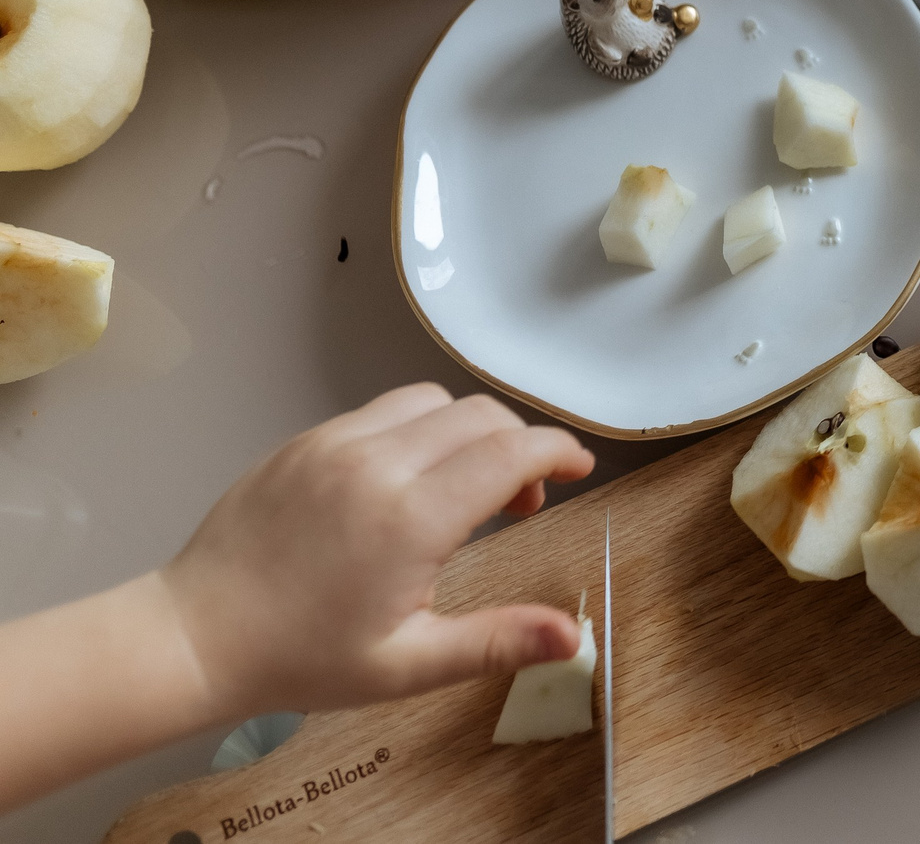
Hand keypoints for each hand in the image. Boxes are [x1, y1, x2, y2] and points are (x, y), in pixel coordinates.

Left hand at [160, 383, 594, 717]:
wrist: (195, 636)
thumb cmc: (299, 656)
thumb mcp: (407, 664)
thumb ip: (497, 642)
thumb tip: (572, 637)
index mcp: (410, 519)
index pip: (512, 452)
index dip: (558, 453)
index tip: (578, 469)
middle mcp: (377, 465)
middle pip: (482, 416)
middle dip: (519, 446)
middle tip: (518, 501)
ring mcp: (335, 444)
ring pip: (433, 402)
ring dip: (468, 431)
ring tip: (460, 486)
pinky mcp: (305, 441)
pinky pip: (382, 411)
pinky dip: (416, 431)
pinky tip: (405, 482)